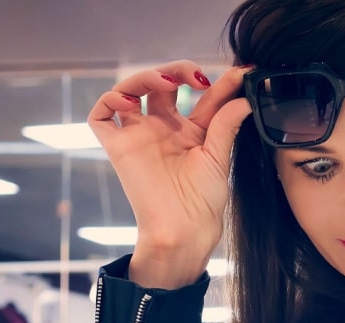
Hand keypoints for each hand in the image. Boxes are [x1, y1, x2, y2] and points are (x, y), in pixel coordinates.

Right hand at [87, 61, 253, 254]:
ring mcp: (139, 136)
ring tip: (168, 83)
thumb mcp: (218, 157)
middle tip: (197, 77)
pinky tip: (130, 100)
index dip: (218, 82)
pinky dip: (108, 100)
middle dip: (176, 71)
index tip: (239, 74)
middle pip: (161, 85)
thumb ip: (226, 124)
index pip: (200, 96)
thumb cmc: (202, 202)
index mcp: (189, 131)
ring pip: (130, 91)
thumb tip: (244, 96)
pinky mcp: (118, 148)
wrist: (184, 229)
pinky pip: (101, 117)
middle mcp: (162, 129)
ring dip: (145, 77)